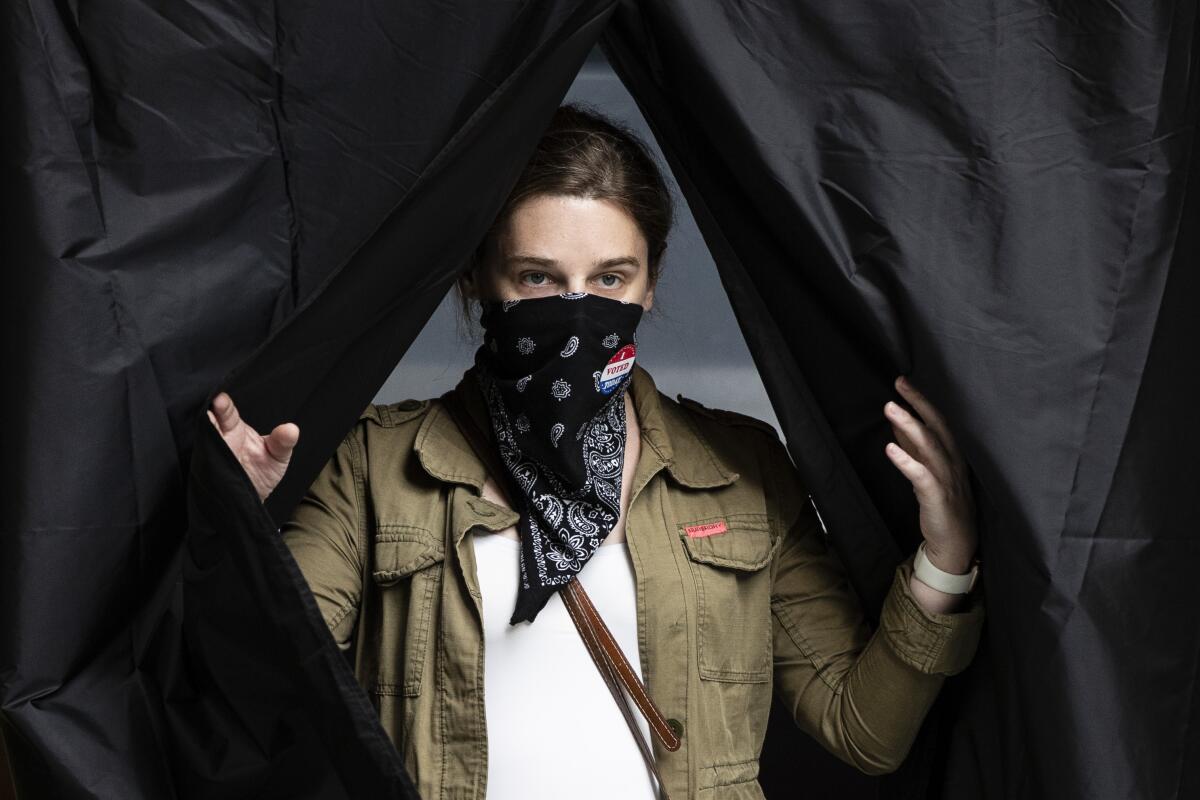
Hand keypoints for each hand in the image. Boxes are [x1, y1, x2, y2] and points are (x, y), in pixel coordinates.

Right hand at [207, 391, 299, 502]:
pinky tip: (207, 451)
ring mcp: (211, 454)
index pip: (227, 412)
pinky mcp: (207, 471)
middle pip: (209, 422)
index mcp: (234, 428)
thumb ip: (283, 442)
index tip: (220, 398)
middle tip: (212, 404)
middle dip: (209, 414)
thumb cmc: (264, 472)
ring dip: (203, 432)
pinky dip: (203, 456)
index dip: (223, 405)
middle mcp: (220, 438)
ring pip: (201, 440)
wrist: (251, 498)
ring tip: (206, 423)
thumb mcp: (278, 456)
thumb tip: (292, 429)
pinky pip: (202, 462)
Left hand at [883, 375, 977, 574]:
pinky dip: (906, 461)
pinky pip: (921, 476)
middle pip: (937, 427)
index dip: (922, 401)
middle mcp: (953, 462)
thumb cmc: (942, 503)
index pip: (939, 421)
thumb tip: (898, 422)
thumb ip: (915, 446)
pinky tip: (890, 449)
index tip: (903, 382)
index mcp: (954, 454)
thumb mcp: (929, 470)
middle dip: (919, 403)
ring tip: (890, 408)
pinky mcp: (937, 497)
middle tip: (899, 383)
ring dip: (909, 425)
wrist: (955, 544)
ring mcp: (947, 479)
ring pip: (929, 446)